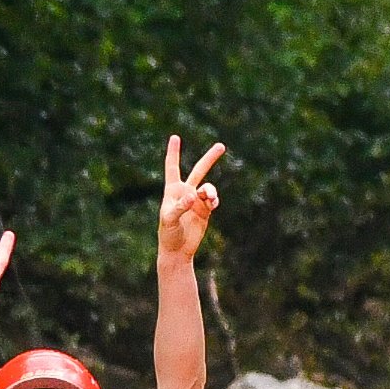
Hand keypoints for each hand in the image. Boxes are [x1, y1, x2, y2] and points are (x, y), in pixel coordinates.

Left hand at [158, 137, 223, 268]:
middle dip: (210, 158)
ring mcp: (196, 201)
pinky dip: (214, 200)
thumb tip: (193, 196)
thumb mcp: (169, 220)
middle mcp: (185, 192)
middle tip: (222, 146)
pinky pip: (213, 200)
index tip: (175, 137)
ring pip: (208, 188)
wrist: (177, 251)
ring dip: (211, 191)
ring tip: (211, 200)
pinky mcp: (205, 211)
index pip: (173, 167)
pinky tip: (213, 204)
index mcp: (172, 190)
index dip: (174, 152)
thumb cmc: (168, 234)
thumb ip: (180, 207)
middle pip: (199, 170)